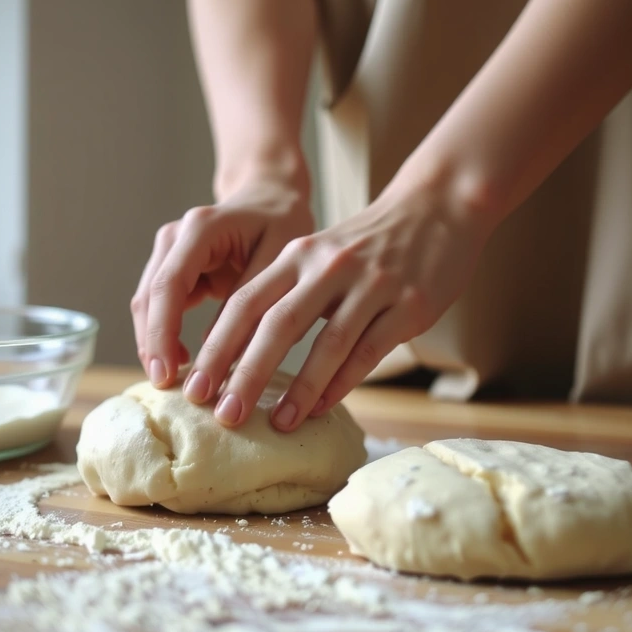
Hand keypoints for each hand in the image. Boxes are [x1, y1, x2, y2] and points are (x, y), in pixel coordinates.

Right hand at [132, 177, 314, 385]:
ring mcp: (169, 251)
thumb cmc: (282, 222)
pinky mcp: (174, 268)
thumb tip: (225, 354)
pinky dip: (166, 335)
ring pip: (147, 304)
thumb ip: (252, 301)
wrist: (270, 196)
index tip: (167, 373)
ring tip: (174, 382)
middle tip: (167, 387)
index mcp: (201, 228)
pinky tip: (185, 362)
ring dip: (155, 343)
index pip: (169, 285)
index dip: (163, 333)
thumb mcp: (279, 258)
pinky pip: (160, 306)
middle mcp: (175, 237)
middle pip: (149, 298)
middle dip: (153, 345)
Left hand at [183, 182, 489, 429]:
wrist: (437, 206)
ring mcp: (371, 285)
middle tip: (223, 414)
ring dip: (299, 389)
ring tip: (276, 424)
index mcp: (298, 255)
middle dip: (245, 373)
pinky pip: (369, 350)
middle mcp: (329, 267)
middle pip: (277, 324)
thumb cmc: (371, 243)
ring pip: (327, 342)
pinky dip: (343, 382)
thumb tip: (243, 356)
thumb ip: (287, 294)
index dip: (216, 347)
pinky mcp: (409, 304)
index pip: (245, 303)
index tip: (193, 386)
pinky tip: (323, 408)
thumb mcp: (320, 254)